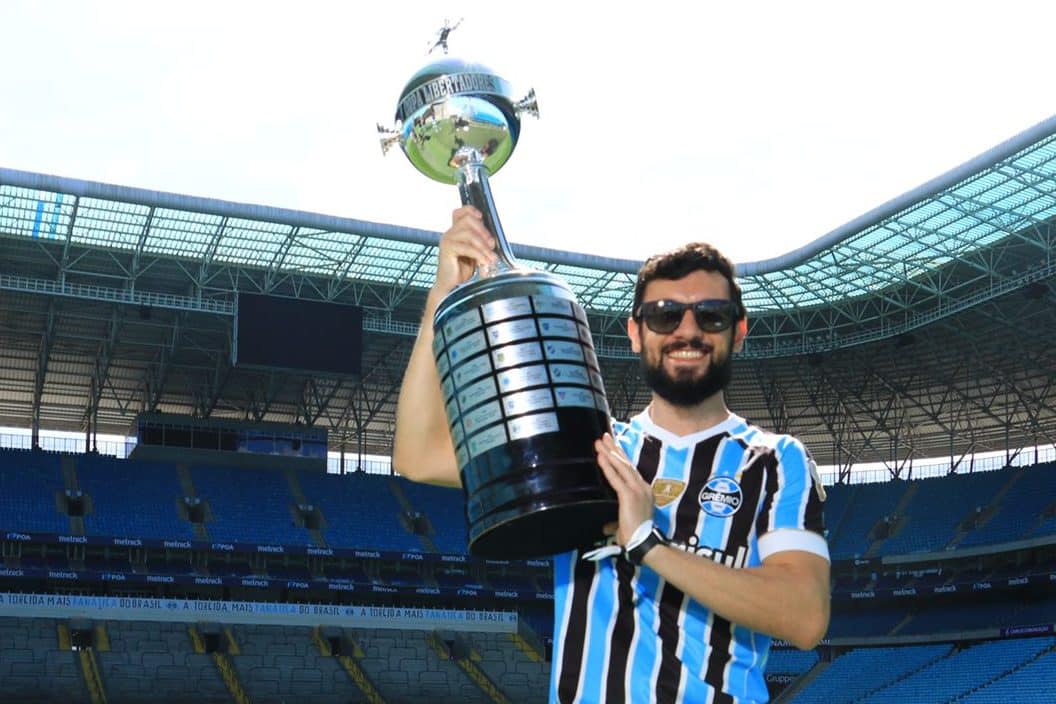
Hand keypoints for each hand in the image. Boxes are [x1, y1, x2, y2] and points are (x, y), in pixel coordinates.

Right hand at [433, 206, 495, 296]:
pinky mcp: (447, 250)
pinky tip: (484, 262)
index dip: (470, 210)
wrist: (451, 287)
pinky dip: (478, 254)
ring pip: (469, 233)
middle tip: (492, 245)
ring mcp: (447, 240)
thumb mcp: (474, 253)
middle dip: (483, 231)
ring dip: (483, 246)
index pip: (460, 212)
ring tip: (490, 258)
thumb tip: (492, 240)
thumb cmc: (462, 271)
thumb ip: (480, 243)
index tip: (481, 217)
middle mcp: (450, 233)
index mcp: (455, 232)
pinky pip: (466, 247)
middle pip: (468, 220)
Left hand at [594, 432, 653, 546]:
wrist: (644, 543)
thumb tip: (606, 527)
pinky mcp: (629, 494)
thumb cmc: (635, 536)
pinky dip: (607, 466)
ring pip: (622, 466)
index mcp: (643, 491)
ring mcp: (637, 489)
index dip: (621, 457)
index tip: (613, 446)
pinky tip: (601, 456)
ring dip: (610, 452)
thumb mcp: (625, 524)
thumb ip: (615, 522)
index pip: (630, 470)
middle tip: (605, 436)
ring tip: (600, 441)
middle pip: (626, 463)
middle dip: (615, 448)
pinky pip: (616, 477)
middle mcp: (642, 487)